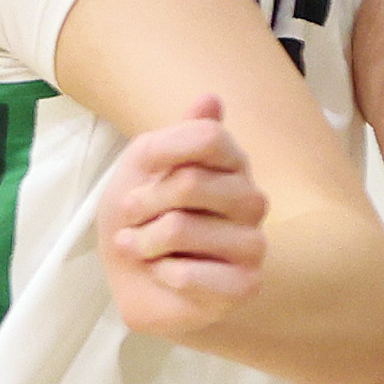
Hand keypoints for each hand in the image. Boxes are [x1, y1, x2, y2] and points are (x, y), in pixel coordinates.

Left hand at [98, 95, 266, 342]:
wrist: (133, 278)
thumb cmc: (139, 219)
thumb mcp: (141, 168)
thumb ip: (174, 137)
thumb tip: (210, 99)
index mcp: (232, 165)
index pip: (209, 137)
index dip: (162, 153)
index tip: (139, 173)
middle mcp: (251, 200)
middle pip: (191, 182)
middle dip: (142, 203)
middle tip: (130, 220)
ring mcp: (253, 244)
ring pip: (181, 228)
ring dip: (143, 242)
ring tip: (141, 250)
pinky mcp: (245, 285)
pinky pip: (189, 274)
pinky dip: (160, 274)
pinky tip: (164, 275)